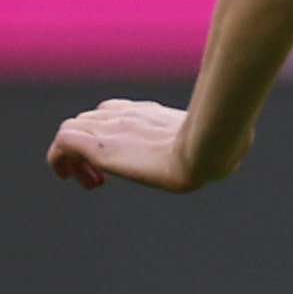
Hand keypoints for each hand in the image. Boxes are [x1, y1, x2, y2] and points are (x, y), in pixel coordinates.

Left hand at [47, 98, 211, 191]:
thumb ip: (210, 144)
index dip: (107, 134)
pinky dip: (59, 160)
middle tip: (102, 179)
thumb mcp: (212, 144)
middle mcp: (125, 114)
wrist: (206, 150)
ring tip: (92, 181)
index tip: (121, 165)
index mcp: (148, 112)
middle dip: (87, 149)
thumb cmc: (217, 151)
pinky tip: (70, 179)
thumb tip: (233, 156)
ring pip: (71, 130)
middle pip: (87, 121)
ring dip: (73, 158)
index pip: (111, 111)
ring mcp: (111, 128)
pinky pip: (62, 143)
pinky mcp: (99, 146)